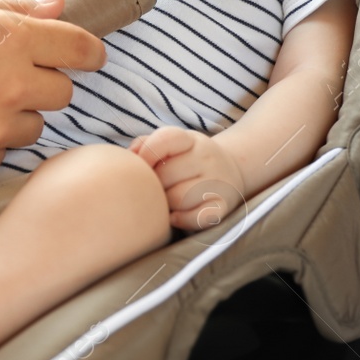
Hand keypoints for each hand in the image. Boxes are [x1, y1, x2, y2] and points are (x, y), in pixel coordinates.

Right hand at [0, 0, 105, 182]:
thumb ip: (14, 10)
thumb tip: (60, 4)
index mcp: (10, 38)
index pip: (83, 49)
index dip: (85, 52)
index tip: (80, 57)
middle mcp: (11, 86)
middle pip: (62, 93)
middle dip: (38, 85)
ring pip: (32, 128)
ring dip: (10, 117)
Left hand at [129, 127, 246, 230]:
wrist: (231, 171)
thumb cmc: (188, 159)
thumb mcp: (172, 144)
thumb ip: (146, 145)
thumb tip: (128, 156)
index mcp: (191, 140)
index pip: (167, 139)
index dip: (147, 153)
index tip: (141, 165)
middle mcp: (208, 158)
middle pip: (166, 175)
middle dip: (154, 185)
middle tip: (153, 189)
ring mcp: (218, 182)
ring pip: (178, 199)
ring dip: (165, 205)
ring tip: (165, 202)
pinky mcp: (223, 206)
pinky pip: (198, 218)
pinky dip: (183, 220)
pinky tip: (175, 217)